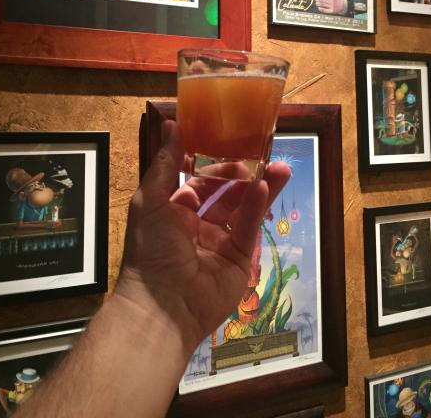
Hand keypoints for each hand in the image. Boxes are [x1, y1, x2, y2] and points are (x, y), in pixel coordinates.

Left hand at [116, 120, 289, 352]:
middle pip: (224, 192)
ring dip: (259, 186)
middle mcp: (198, 223)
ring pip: (242, 207)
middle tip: (258, 153)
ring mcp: (220, 241)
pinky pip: (248, 228)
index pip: (198, 179)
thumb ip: (166, 163)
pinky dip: (257, 207)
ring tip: (280, 166)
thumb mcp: (151, 200)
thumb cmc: (151, 249)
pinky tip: (266, 186)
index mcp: (174, 209)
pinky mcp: (239, 258)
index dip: (212, 162)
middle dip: (241, 173)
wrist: (162, 306)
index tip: (228, 141)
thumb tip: (171, 123)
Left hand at [315, 0, 347, 13]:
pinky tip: (319, 8)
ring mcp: (332, 6)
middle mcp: (332, 1)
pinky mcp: (332, 11)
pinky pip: (326, 10)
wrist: (344, 5)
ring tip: (316, 3)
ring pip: (324, 5)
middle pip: (324, 0)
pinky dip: (322, 9)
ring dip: (319, 4)